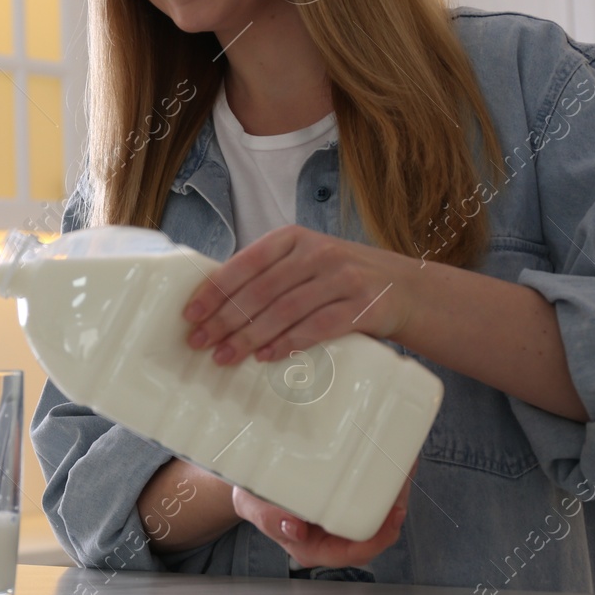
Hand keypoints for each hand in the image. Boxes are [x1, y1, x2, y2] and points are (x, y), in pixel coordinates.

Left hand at [183, 225, 415, 364]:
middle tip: (200, 343)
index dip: (215, 289)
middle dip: (225, 319)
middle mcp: (317, 252)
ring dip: (250, 337)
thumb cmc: (339, 278)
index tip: (191, 314)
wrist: (403, 287)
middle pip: (261, 289)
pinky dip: (289, 342)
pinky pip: (318, 326)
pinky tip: (267, 356)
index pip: (245, 262)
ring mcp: (342, 277)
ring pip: (285, 309)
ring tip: (225, 357)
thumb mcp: (305, 263)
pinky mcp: (362, 305)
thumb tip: (214, 307)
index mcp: (293, 238)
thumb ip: (269, 276)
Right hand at [231, 466, 414, 568]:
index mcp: (315, 546)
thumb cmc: (254, 497)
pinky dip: (384, 477)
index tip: (392, 517)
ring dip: (392, 490)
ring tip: (401, 463)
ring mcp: (341, 518)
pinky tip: (390, 458)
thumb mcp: (254, 506)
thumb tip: (295, 528)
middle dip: (393, 506)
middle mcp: (333, 535)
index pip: (353, 552)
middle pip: (374, 531)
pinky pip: (371, 494)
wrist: (249, 482)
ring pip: (378, 511)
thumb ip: (269, 518)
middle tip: (401, 478)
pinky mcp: (345, 498)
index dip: (378, 538)